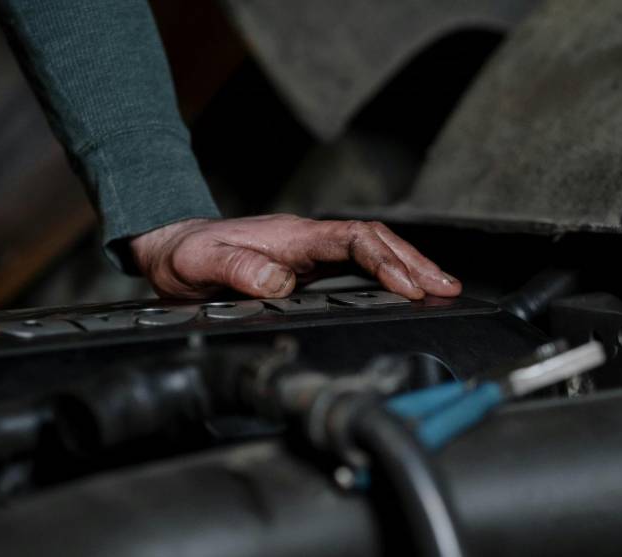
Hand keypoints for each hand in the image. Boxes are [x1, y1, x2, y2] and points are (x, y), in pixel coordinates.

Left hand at [129, 215, 461, 299]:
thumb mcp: (204, 264)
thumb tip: (281, 283)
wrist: (173, 247)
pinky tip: (403, 291)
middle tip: (448, 287)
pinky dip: (387, 275)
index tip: (409, 287)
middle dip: (415, 263)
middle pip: (376, 242)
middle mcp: (309, 241)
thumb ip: (240, 271)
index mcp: (293, 237)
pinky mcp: (308, 266)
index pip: (353, 240)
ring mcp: (311, 252)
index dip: (385, 262)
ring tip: (443, 288)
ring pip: (373, 251)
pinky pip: (358, 265)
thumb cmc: (187, 255)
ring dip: (409, 268)